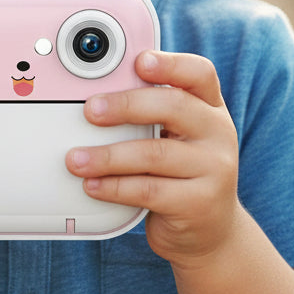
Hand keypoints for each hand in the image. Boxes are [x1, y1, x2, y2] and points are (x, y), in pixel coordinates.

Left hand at [65, 50, 241, 265]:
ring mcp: (214, 169)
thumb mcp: (177, 136)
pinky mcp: (199, 204)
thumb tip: (95, 97)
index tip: (139, 62)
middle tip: (89, 111)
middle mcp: (218, 133)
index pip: (199, 73)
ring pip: (155, 153)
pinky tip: (92, 185)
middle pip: (173, 106)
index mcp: (210, 107)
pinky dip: (114, 187)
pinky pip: (149, 191)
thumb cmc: (181, 173)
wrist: (210, 231)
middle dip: (125, 105)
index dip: (170, 64)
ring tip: (75, 159)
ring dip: (108, 156)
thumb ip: (151, 113)